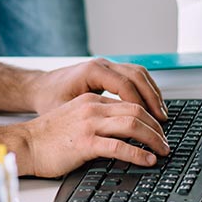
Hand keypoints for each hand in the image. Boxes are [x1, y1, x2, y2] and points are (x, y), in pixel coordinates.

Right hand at [12, 93, 170, 177]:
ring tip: (162, 151)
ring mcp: (88, 124)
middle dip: (157, 127)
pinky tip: (147, 160)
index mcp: (90, 100)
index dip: (149, 116)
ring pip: (132, 125)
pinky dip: (138, 154)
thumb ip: (96, 118)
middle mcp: (91, 108)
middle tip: (165, 141)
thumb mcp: (74, 117)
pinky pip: (119, 147)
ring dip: (153, 139)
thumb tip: (121, 130)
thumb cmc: (46, 136)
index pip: (129, 102)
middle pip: (136, 110)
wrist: (25, 144)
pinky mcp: (85, 143)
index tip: (157, 129)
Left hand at [25, 58, 166, 121]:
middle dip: (153, 99)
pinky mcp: (108, 71)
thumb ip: (88, 118)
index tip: (151, 121)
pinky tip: (151, 106)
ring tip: (161, 115)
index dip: (141, 104)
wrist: (39, 87)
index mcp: (91, 72)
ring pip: (139, 73)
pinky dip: (146, 89)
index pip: (125, 85)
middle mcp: (101, 65)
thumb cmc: (48, 99)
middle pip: (137, 76)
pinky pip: (134, 76)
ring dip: (153, 93)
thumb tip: (109, 136)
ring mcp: (106, 65)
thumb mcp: (65, 110)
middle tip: (162, 120)